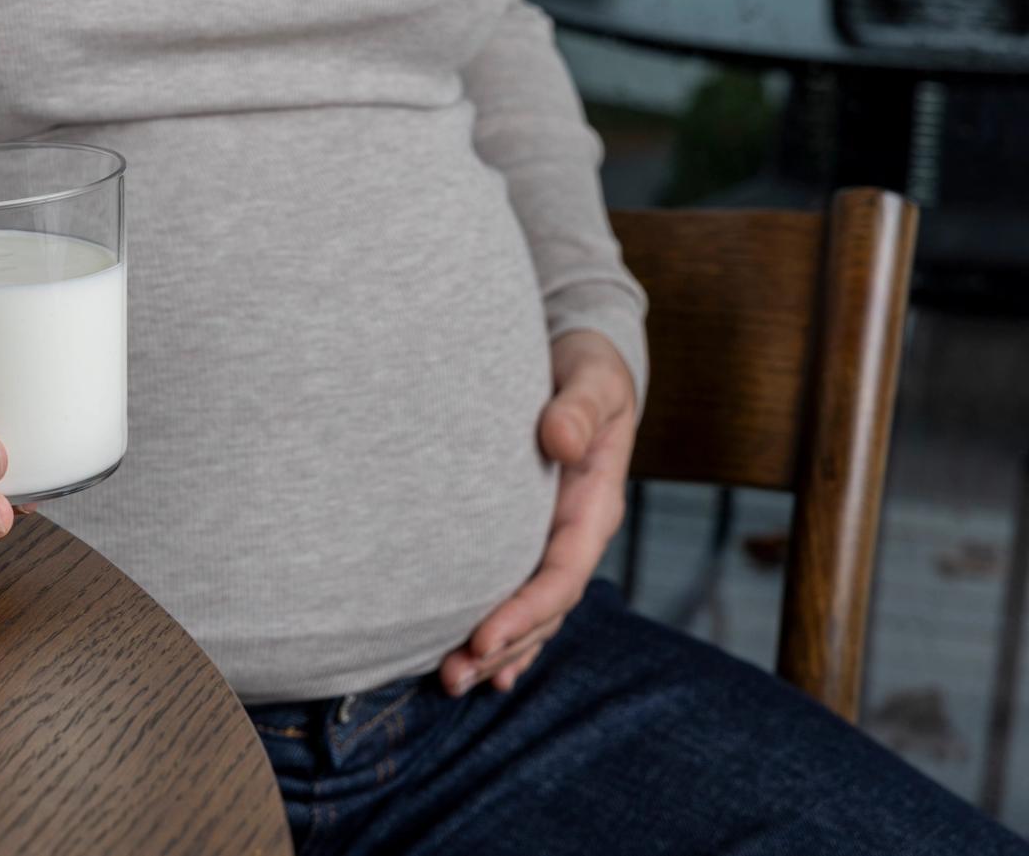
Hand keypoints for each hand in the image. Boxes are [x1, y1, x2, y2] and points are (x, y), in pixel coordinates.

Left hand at [439, 330, 636, 696]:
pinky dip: (502, 634)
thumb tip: (559, 438)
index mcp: (593, 506)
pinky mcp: (529, 534)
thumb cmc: (586, 370)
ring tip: (449, 682)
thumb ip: (578, 408)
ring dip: (494, 649)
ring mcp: (553, 538)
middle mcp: (575, 533)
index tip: (484, 638)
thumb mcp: (592, 379)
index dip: (525, 611)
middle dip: (502, 646)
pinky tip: (479, 669)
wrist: (584, 362)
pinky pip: (517, 593)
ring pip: (527, 609)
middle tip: (451, 677)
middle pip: (542, 608)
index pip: (561, 575)